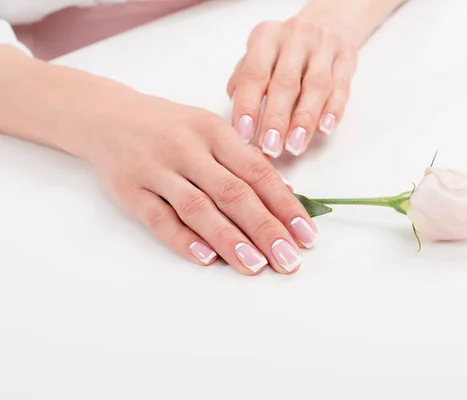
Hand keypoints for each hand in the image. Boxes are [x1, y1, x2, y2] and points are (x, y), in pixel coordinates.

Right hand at [83, 90, 317, 274]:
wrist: (106, 115)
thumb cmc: (170, 128)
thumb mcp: (209, 132)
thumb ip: (243, 161)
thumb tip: (286, 196)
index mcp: (214, 131)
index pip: (258, 172)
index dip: (285, 205)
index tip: (307, 235)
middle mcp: (187, 148)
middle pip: (233, 192)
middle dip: (266, 229)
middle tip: (289, 259)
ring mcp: (156, 169)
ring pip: (198, 208)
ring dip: (230, 239)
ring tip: (256, 265)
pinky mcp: (130, 191)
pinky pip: (159, 219)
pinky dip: (184, 240)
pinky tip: (207, 259)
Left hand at [227, 17, 357, 156]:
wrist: (327, 21)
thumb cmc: (286, 48)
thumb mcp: (259, 54)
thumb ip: (245, 81)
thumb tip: (236, 115)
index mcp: (267, 37)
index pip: (254, 74)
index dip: (248, 106)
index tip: (244, 135)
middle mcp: (295, 38)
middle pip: (285, 83)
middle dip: (276, 120)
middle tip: (270, 148)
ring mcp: (324, 45)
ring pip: (316, 87)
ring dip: (304, 121)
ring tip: (294, 147)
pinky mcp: (347, 56)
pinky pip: (341, 86)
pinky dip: (333, 110)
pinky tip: (325, 129)